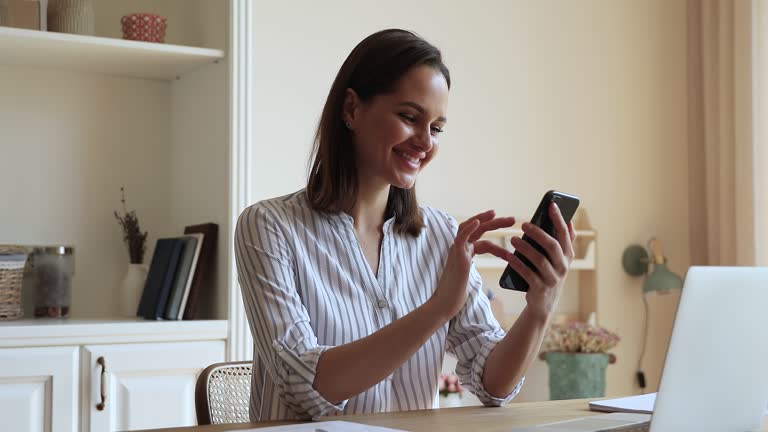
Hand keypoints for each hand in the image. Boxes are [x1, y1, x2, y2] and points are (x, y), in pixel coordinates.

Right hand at [431, 210, 515, 319]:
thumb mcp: (469, 278)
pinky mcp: (456, 255)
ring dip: (485, 220)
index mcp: (465, 254)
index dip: (497, 241)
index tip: (510, 240)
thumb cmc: (457, 294)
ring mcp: (457, 250)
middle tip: (512, 219)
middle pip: (478, 229)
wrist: (446, 303)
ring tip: (500, 215)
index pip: (482, 241)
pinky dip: (469, 228)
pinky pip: (461, 236)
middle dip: (495, 223)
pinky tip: (478, 222)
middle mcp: (460, 248)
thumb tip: (482, 272)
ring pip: (470, 228)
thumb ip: (474, 269)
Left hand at [505, 203, 576, 319]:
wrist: (543, 305)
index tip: (551, 205)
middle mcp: (563, 267)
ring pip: (539, 259)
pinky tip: (508, 255)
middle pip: (552, 246)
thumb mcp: (558, 260)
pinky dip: (517, 263)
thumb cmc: (548, 275)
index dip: (559, 219)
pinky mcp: (540, 288)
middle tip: (524, 224)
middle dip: (538, 233)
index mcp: (568, 257)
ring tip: (512, 239)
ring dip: (525, 247)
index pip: (565, 234)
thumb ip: (563, 243)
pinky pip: (527, 273)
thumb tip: (568, 220)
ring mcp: (553, 279)